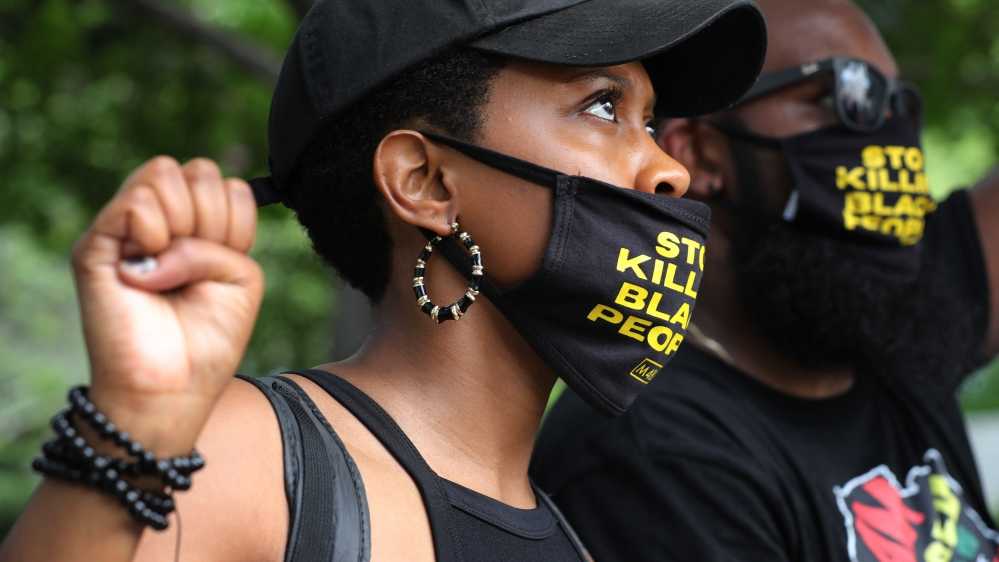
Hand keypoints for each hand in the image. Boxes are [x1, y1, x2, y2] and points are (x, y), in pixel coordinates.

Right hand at [71, 157, 262, 454]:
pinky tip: (152, 270)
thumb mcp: (242, 277)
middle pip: (196, 169)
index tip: (229, 257)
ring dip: (187, 222)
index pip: (220, 180)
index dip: (235, 217)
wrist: (175, 388)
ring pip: (163, 173)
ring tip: (173, 268)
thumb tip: (165, 226)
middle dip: (215, 216)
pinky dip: (157, 232)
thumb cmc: (208, 338)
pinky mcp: (96, 249)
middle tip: (200, 264)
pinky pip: (136, 203)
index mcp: (192, 228)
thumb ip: (227, 232)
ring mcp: (124, 231)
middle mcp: (157, 223)